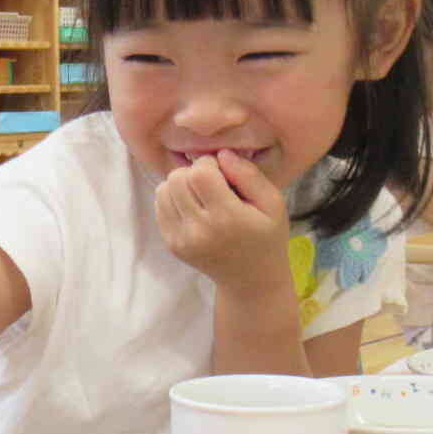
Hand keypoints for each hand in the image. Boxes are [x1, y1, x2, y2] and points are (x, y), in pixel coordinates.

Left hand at [154, 150, 289, 291]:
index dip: (209, 164)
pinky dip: (173, 200)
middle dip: (193, 173)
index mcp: (226, 217)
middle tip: (212, 184)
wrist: (251, 279)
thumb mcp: (273, 203)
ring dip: (180, 185)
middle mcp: (198, 230)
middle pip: (176, 179)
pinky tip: (193, 207)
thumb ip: (249, 175)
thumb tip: (221, 154)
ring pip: (163, 190)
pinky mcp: (171, 244)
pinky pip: (160, 207)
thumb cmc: (266, 237)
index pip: (198, 173)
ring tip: (201, 195)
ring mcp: (181, 240)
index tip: (223, 173)